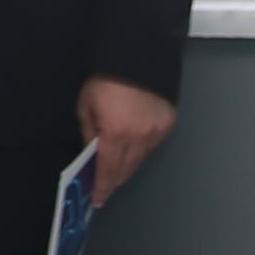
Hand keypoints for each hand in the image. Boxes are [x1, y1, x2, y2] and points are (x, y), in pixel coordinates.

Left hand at [77, 77, 178, 209]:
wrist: (137, 53)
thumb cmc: (105, 78)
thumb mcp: (86, 105)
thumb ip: (89, 134)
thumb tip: (92, 154)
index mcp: (115, 134)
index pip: (108, 172)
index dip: (102, 189)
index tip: (97, 201)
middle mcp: (139, 137)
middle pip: (126, 171)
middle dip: (114, 180)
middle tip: (104, 187)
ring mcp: (156, 132)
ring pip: (140, 160)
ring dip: (127, 166)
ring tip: (116, 167)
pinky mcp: (168, 123)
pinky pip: (152, 145)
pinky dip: (141, 149)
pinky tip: (131, 146)